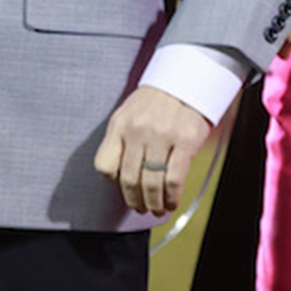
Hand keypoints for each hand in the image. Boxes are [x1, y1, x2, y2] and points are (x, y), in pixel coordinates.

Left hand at [92, 86, 211, 216]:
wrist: (184, 81)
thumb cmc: (153, 102)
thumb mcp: (126, 115)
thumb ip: (119, 141)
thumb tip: (116, 176)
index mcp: (119, 125)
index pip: (104, 165)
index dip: (112, 182)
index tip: (121, 188)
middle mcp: (138, 131)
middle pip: (129, 179)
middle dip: (134, 201)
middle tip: (141, 208)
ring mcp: (162, 136)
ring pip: (152, 183)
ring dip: (154, 203)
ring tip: (158, 209)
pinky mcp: (185, 141)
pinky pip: (174, 179)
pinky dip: (172, 197)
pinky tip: (172, 201)